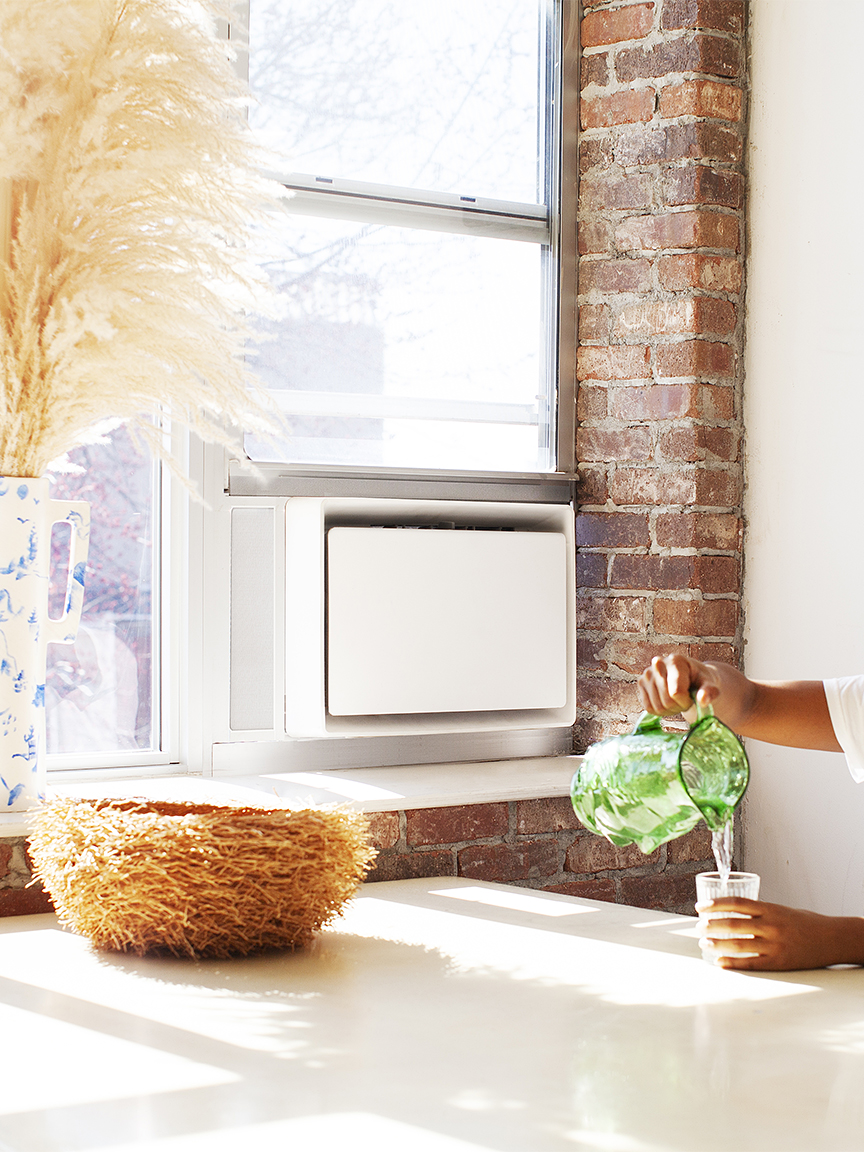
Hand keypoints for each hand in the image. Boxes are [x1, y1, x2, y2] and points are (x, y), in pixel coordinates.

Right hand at [638, 653, 720, 717]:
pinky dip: (660, 711)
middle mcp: (658, 664)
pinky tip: (667, 702)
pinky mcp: (640, 683)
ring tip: (677, 699)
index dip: (686, 701)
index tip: (693, 697)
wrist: (690, 677)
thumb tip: (702, 700)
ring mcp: (647, 674)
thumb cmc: (701, 680)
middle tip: (686, 699)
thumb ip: (710, 692)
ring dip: (670, 710)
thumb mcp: (710, 684)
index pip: (676, 692)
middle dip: (679, 706)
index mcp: (675, 661)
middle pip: (666, 701)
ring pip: (657, 707)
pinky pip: (648, 708)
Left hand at [697, 897, 863, 970]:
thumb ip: (760, 912)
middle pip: (732, 924)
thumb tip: (733, 913)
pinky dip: (733, 963)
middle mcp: (770, 925)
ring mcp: (775, 945)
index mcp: (770, 909)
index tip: (700, 907)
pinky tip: (720, 963)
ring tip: (704, 943)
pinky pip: (751, 963)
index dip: (715, 904)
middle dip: (711, 926)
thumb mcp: (781, 910)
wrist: (832, 938)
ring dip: (717, 944)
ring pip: (738, 944)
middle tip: (697, 927)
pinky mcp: (779, 962)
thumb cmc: (806, 923)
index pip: (736, 903)